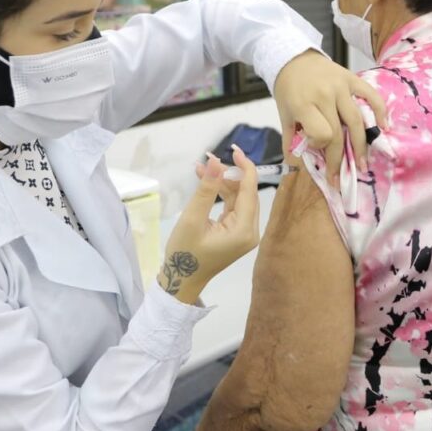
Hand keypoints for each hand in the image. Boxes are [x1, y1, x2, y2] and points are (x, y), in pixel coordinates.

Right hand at [158, 146, 259, 303]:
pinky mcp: (236, 233)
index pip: (250, 191)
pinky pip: (232, 208)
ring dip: (222, 183)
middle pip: (246, 194)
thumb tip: (216, 162)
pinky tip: (205, 182)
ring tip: (201, 169)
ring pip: (238, 199)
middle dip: (229, 174)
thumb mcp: (192, 218)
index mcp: (244, 230)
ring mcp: (244, 233)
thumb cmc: (185, 254)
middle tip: (209, 161)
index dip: (244, 168)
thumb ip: (206, 189)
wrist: (180, 281)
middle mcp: (250, 231)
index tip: (234, 149)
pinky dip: (221, 195)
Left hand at [273, 50, 388, 184]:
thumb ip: (291, 139)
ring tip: (363, 165)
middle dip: (340, 159)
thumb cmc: (287, 89)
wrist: (291, 57)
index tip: (314, 146)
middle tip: (341, 178)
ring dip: (361, 146)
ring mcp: (340, 86)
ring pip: (356, 121)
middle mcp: (324, 95)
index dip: (319, 146)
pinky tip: (383, 128)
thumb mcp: (284, 115)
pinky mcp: (351, 78)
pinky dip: (380, 112)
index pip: (321, 134)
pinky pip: (371, 96)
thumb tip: (299, 164)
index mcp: (304, 104)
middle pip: (339, 133)